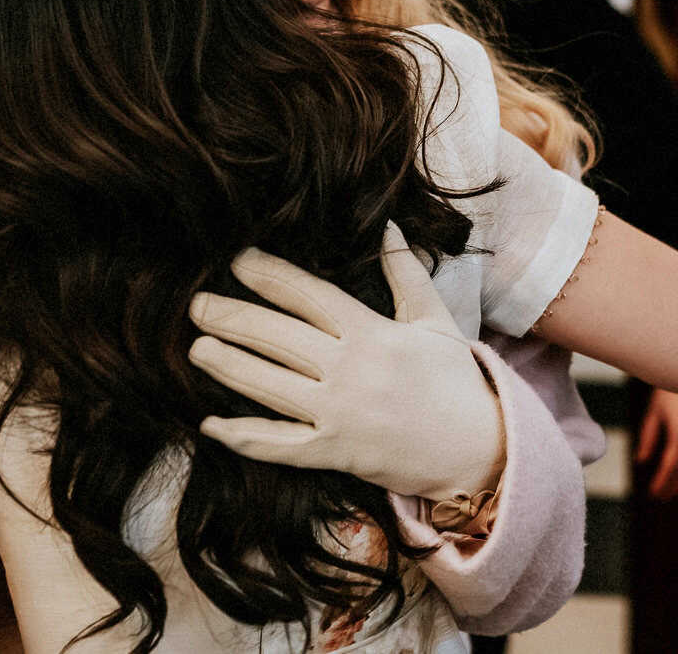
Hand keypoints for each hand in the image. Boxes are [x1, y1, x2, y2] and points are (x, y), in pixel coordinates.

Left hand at [188, 224, 505, 501]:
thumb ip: (405, 272)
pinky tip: (209, 424)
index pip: (309, 295)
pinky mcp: (335, 453)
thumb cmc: (456, 380)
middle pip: (278, 337)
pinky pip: (279, 445)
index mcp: (371, 332)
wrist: (482, 449)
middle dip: (232, 318)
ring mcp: (339, 414)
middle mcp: (350, 370)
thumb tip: (388, 225)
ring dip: (228, 366)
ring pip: (270, 387)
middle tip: (195, 304)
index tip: (237, 259)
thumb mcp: (434, 319)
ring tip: (196, 347)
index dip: (269, 275)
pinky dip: (242, 436)